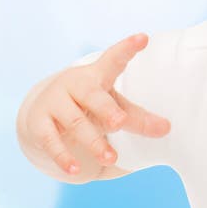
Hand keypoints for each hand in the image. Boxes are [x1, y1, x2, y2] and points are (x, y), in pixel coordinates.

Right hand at [22, 33, 171, 180]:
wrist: (41, 111)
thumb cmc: (88, 104)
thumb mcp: (111, 104)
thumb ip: (137, 117)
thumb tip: (167, 129)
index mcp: (96, 74)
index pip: (114, 58)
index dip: (127, 48)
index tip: (143, 38)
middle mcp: (75, 84)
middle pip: (93, 95)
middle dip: (106, 110)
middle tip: (119, 122)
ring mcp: (55, 102)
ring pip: (75, 123)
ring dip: (94, 142)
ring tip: (111, 157)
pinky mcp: (39, 123)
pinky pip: (51, 141)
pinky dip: (64, 156)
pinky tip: (75, 169)